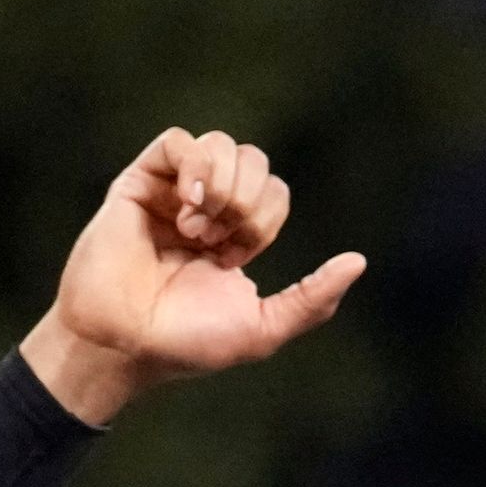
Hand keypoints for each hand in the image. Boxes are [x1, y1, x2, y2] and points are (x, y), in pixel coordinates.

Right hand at [19, 129, 366, 424]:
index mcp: (235, 236)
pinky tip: (188, 205)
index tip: (234, 259)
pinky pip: (177, 141)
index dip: (266, 219)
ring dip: (223, 187)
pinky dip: (194, 168)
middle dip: (250, 200)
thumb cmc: (187, 343)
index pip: (274, 191)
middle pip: (255, 161)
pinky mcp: (137, 183)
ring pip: (220, 145)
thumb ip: (314, 298)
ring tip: (197, 228)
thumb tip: (359, 261)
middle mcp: (205, 208)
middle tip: (221, 241)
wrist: (126, 344)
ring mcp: (170, 193)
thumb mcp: (265, 328)